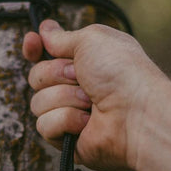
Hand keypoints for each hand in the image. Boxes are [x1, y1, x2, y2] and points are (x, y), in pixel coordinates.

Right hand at [23, 19, 168, 169]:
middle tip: (80, 77)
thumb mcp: (91, 39)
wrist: (137, 114)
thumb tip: (45, 30)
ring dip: (64, 98)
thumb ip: (63, 37)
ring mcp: (69, 114)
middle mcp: (74, 88)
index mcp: (82, 63)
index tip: (32, 42)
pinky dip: (65, 120)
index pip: (44, 56)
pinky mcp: (66, 139)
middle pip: (36, 77)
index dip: (34, 49)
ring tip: (90, 103)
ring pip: (37, 103)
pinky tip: (87, 123)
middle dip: (55, 74)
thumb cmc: (121, 73)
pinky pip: (44, 126)